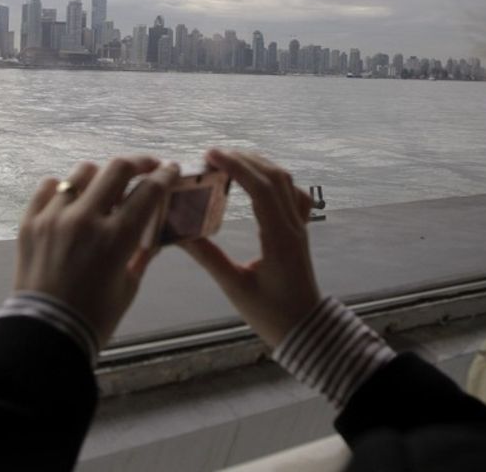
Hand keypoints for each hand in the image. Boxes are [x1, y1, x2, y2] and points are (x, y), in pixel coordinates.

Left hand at [16, 157, 180, 346]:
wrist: (46, 332)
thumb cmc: (95, 316)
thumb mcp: (129, 284)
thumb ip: (141, 253)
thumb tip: (152, 234)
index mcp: (116, 238)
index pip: (148, 191)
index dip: (165, 176)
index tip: (170, 170)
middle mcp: (85, 219)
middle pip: (117, 169)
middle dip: (138, 163)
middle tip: (146, 168)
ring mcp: (54, 217)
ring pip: (82, 173)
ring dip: (100, 175)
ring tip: (105, 186)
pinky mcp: (30, 222)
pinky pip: (48, 187)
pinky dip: (63, 188)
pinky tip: (70, 199)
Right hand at [179, 149, 321, 347]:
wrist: (306, 330)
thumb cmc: (271, 314)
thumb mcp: (234, 286)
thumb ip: (208, 256)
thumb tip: (178, 234)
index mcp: (279, 238)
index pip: (261, 188)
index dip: (236, 166)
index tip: (211, 154)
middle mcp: (293, 226)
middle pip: (274, 177)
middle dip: (244, 159)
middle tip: (213, 155)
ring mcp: (300, 227)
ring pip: (285, 181)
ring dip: (259, 164)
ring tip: (230, 160)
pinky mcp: (300, 231)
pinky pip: (293, 194)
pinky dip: (274, 179)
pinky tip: (257, 180)